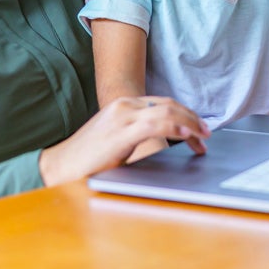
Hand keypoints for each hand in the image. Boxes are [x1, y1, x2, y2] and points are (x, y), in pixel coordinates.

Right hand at [38, 96, 209, 185]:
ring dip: (191, 123)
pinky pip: (158, 123)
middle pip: (170, 104)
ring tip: (203, 137)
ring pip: (168, 111)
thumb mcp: (117, 139)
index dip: (186, 114)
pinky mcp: (123, 130)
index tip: (199, 128)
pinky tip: (188, 134)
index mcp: (124, 105)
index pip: (164, 103)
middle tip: (207, 133)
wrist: (61, 165)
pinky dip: (178, 127)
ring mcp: (124, 115)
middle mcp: (125, 105)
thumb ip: (138, 134)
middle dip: (193, 118)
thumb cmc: (88, 158)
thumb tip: (165, 142)